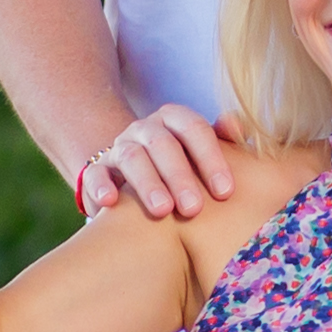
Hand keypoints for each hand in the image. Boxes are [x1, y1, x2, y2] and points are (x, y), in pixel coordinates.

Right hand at [76, 101, 240, 219]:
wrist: (137, 180)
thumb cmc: (184, 169)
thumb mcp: (205, 154)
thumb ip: (225, 141)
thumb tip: (237, 127)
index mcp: (174, 120)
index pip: (194, 129)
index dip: (211, 158)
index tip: (225, 192)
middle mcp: (145, 129)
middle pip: (162, 144)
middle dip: (180, 176)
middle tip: (194, 209)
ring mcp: (119, 148)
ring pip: (131, 158)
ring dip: (148, 184)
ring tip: (162, 211)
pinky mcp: (97, 170)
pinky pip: (94, 173)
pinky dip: (100, 186)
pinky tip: (111, 202)